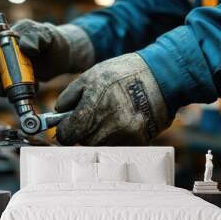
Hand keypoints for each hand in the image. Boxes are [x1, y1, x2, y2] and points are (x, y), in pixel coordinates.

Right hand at [0, 20, 92, 96]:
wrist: (63, 55)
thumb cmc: (52, 39)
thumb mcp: (46, 34)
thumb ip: (35, 37)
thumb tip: (25, 47)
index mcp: (9, 35)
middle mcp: (5, 51)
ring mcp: (10, 66)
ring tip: (3, 91)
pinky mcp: (17, 80)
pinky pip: (11, 88)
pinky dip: (15, 92)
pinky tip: (28, 91)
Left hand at [55, 53, 171, 145]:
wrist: (162, 76)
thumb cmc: (123, 73)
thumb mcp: (90, 76)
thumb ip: (69, 96)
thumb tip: (58, 112)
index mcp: (91, 110)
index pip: (66, 136)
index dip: (64, 130)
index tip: (67, 126)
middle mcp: (106, 128)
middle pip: (82, 143)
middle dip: (82, 132)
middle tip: (90, 117)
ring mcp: (123, 137)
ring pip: (100, 146)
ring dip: (98, 136)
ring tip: (108, 117)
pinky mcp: (137, 142)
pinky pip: (117, 146)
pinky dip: (115, 137)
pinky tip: (121, 122)